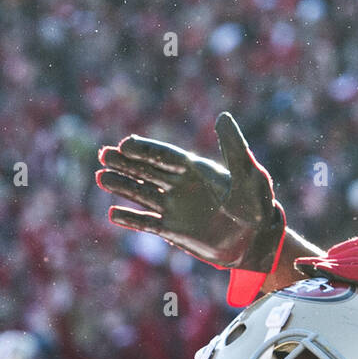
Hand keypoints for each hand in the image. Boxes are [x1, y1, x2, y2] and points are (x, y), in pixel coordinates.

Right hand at [97, 112, 286, 303]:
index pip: (165, 156)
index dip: (146, 150)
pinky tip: (113, 213)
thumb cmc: (256, 205)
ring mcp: (175, 207)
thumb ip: (233, 148)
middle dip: (126, 164)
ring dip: (122, 187)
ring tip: (101, 178)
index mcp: (195, 168)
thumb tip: (223, 117)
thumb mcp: (248, 174)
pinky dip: (131, 219)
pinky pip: (147, 222)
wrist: (256, 241)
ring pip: (142, 194)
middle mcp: (180, 185)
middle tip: (103, 155)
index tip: (125, 144)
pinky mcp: (173, 230)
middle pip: (147, 171)